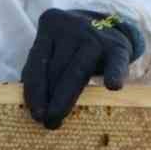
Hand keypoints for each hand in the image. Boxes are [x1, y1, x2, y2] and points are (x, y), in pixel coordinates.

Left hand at [21, 9, 133, 129]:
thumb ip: (42, 69)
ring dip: (66, 98)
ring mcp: (95, 35)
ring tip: (58, 118)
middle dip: (49, 98)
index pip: (36, 62)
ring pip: (77, 71)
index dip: (34, 91)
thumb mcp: (54, 48)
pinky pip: (115, 63)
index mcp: (49, 26)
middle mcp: (71, 27)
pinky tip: (112, 86)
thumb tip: (32, 107)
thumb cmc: (72, 47)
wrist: (109, 26)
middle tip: (47, 123)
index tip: (34, 114)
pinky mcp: (118, 46)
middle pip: (56, 69)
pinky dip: (114, 74)